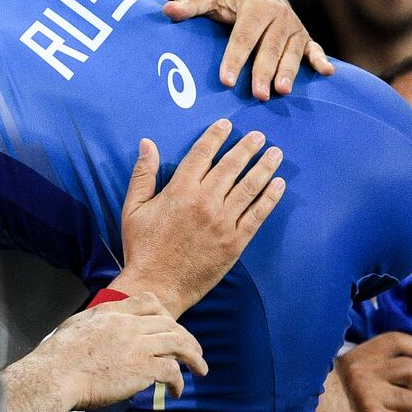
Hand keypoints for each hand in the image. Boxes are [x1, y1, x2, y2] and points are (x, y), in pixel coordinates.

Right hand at [35, 293, 207, 408]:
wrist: (54, 376)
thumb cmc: (57, 359)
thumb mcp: (75, 326)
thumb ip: (94, 323)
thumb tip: (96, 330)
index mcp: (112, 312)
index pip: (149, 301)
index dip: (165, 313)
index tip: (172, 325)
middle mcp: (128, 325)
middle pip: (170, 323)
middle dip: (187, 338)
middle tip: (195, 351)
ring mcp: (137, 345)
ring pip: (178, 343)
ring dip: (194, 357)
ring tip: (200, 369)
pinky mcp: (143, 368)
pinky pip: (172, 371)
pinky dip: (179, 382)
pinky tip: (176, 391)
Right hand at [110, 119, 284, 313]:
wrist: (156, 286)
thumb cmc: (141, 248)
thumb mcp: (133, 208)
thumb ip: (143, 175)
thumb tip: (147, 144)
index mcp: (180, 191)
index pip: (202, 154)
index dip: (215, 136)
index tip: (226, 125)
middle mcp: (205, 202)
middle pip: (231, 166)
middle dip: (247, 147)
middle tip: (259, 136)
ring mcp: (223, 222)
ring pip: (249, 187)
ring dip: (265, 167)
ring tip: (275, 154)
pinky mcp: (235, 242)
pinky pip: (257, 215)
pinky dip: (270, 198)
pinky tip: (278, 185)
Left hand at [163, 0, 334, 99]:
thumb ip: (190, 4)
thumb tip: (168, 11)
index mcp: (256, 6)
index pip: (243, 36)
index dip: (234, 59)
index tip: (225, 80)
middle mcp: (279, 16)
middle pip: (270, 48)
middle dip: (263, 72)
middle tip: (257, 95)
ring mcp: (294, 27)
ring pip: (292, 52)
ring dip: (288, 72)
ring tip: (281, 91)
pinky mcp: (303, 36)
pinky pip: (314, 49)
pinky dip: (319, 60)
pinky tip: (326, 73)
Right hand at [335, 332, 411, 411]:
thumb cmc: (340, 398)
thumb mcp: (352, 370)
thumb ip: (377, 362)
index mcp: (356, 358)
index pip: (394, 341)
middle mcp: (362, 374)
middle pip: (411, 369)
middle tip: (403, 391)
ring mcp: (369, 397)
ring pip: (411, 398)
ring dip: (405, 407)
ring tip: (388, 409)